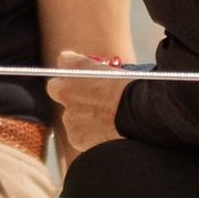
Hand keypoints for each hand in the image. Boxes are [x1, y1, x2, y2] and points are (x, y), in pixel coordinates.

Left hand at [48, 50, 131, 165]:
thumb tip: (96, 72)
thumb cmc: (136, 90)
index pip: (64, 60)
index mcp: (77, 67)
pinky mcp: (75, 136)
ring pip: (70, 115)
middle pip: (56, 88)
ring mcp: (69, 115)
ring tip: (107, 120)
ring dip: (82, 116)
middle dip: (68, 91)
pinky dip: (90, 135)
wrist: (142, 115)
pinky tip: (108, 134)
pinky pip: (79, 135)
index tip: (83, 75)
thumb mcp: (116, 69)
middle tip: (87, 97)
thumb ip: (98, 69)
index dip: (74, 70)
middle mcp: (65, 90)